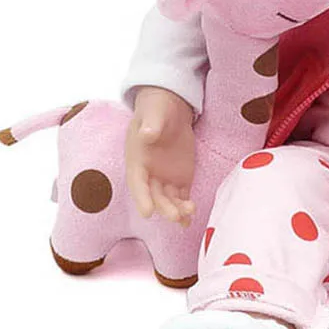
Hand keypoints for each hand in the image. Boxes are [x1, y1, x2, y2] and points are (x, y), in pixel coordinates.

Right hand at [125, 86, 196, 226]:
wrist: (170, 110)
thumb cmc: (156, 111)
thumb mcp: (153, 114)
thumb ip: (150, 125)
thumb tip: (147, 134)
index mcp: (137, 161)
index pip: (138, 183)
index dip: (141, 198)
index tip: (147, 213)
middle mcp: (149, 174)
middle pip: (155, 196)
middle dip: (164, 208)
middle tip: (175, 216)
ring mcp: (165, 178)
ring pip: (169, 200)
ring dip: (177, 210)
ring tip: (188, 215)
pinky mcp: (180, 178)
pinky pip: (182, 197)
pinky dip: (185, 208)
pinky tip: (190, 218)